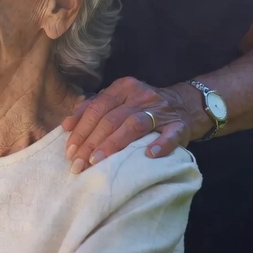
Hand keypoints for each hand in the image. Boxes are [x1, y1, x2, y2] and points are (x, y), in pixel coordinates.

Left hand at [62, 77, 205, 171]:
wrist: (186, 104)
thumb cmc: (144, 106)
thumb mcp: (119, 100)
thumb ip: (93, 108)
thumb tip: (66, 125)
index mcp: (123, 87)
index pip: (97, 108)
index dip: (81, 129)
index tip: (69, 150)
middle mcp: (141, 95)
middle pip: (111, 119)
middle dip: (91, 143)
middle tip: (78, 164)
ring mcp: (161, 110)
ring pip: (133, 125)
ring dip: (114, 144)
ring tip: (98, 161)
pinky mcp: (179, 126)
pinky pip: (170, 135)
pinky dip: (160, 145)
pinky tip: (149, 155)